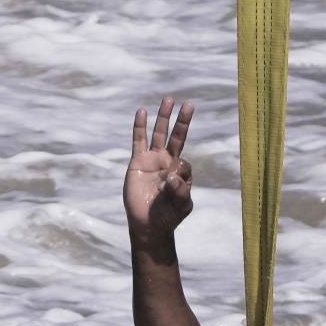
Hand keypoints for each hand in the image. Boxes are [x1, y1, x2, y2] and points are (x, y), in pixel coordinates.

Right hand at [124, 98, 195, 236]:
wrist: (148, 225)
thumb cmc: (168, 216)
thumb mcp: (183, 206)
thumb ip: (181, 191)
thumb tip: (170, 176)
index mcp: (181, 171)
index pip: (184, 162)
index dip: (178, 174)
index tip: (168, 187)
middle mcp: (167, 161)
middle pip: (177, 136)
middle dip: (182, 121)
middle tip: (189, 105)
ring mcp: (152, 160)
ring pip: (159, 134)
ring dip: (163, 117)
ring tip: (168, 99)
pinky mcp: (137, 162)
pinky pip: (138, 141)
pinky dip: (139, 126)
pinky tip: (141, 112)